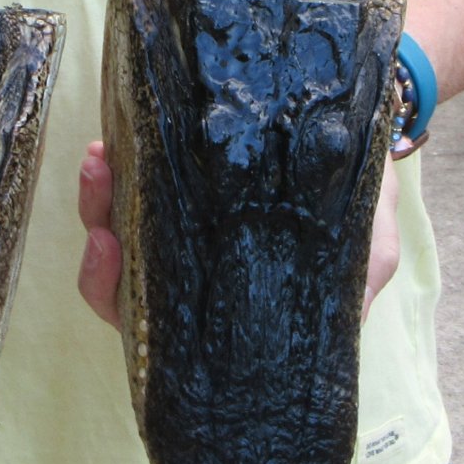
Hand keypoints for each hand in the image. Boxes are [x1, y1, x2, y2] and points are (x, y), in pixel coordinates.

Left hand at [77, 143, 399, 329]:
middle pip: (119, 276)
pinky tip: (111, 141)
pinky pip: (128, 178)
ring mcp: (174, 222)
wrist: (359, 144)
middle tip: (101, 227)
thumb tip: (343, 322)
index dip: (115, 293)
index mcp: (217, 304)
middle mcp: (185, 268)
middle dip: (99, 253)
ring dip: (97, 198)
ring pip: (113, 225)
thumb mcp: (367, 252)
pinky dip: (114, 164)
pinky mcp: (173, 177)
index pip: (153, 319)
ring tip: (100, 161)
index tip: (109, 252)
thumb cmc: (359, 211)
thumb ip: (352, 289)